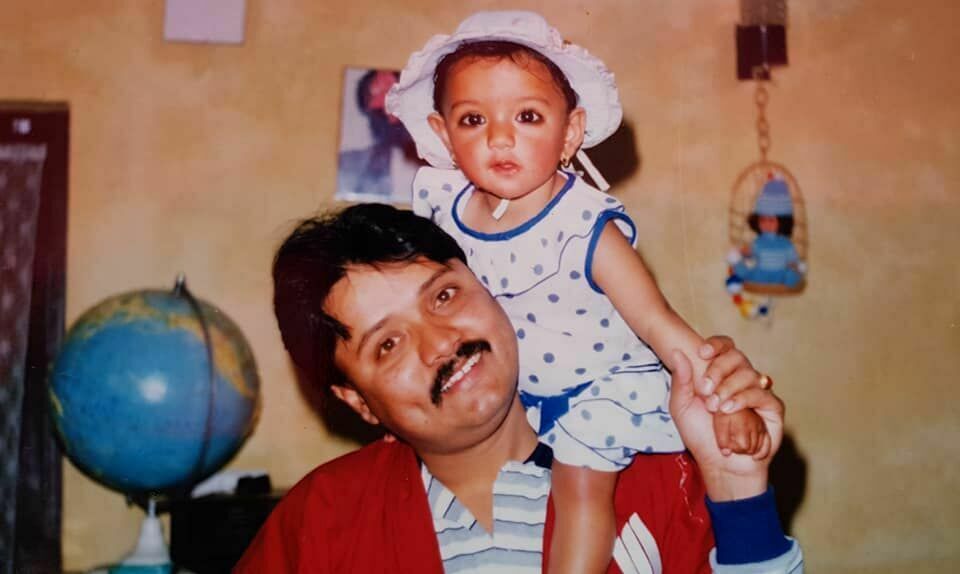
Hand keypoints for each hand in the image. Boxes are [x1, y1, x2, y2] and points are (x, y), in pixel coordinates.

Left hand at [669, 344, 783, 500]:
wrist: (720, 465)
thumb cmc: (701, 436)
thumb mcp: (682, 408)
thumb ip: (680, 381)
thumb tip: (676, 352)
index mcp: (721, 374)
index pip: (725, 347)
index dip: (716, 345)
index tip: (702, 353)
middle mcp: (741, 379)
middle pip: (736, 356)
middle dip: (718, 369)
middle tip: (705, 389)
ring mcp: (758, 392)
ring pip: (749, 374)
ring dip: (728, 388)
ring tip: (715, 408)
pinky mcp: (773, 407)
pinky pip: (762, 394)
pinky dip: (744, 399)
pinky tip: (729, 410)